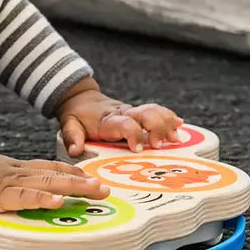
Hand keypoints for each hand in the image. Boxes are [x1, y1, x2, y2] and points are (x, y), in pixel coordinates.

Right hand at [0, 146, 109, 212]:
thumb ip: (0, 183)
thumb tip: (8, 192)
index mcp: (13, 168)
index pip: (47, 166)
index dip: (69, 171)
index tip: (88, 176)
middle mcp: (17, 172)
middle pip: (55, 173)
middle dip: (82, 181)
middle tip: (104, 188)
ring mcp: (9, 182)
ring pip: (48, 182)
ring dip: (75, 187)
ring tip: (96, 192)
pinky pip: (24, 196)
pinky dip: (43, 198)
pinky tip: (59, 200)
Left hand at [55, 80, 184, 156]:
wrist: (81, 98)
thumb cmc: (77, 114)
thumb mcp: (69, 124)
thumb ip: (73, 137)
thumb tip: (75, 150)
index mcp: (108, 120)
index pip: (125, 123)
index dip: (134, 134)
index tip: (139, 149)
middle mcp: (123, 113)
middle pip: (146, 114)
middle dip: (157, 128)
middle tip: (159, 145)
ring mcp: (132, 112)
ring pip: (154, 111)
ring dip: (166, 123)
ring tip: (175, 138)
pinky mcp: (138, 113)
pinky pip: (157, 110)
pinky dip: (169, 116)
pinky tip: (179, 124)